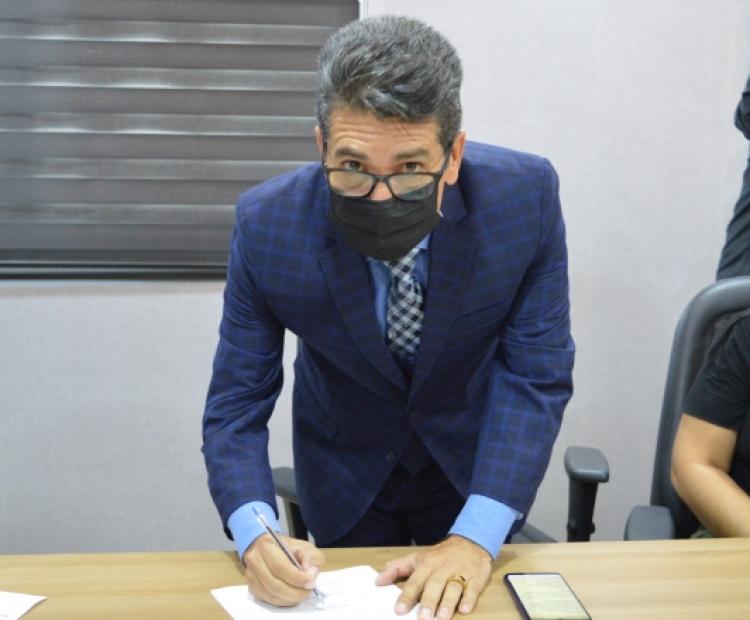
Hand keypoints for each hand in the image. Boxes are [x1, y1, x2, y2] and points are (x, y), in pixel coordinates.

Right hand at [242, 533, 324, 606]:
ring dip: (289, 599)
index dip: (296, 578)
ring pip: (270, 594)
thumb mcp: (304, 546)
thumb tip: (310, 575)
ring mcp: (251, 575)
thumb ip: (310, 558)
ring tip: (302, 594)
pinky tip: (292, 596)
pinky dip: (283, 601)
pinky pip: (268, 599)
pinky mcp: (252, 587)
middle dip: (294, 592)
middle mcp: (254, 559)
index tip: (310, 582)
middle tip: (308, 591)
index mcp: (266, 544)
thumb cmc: (289, 547)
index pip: (280, 566)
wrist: (271, 548)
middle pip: (273, 584)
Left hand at [375, 535, 491, 618]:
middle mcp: (443, 569)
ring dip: (448, 602)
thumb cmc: (439, 556)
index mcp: (427, 564)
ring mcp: (460, 573)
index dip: (407, 596)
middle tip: (423, 618)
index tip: (399, 610)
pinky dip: (469, 599)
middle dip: (429, 601)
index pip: (415, 581)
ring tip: (442, 617)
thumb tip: (378, 581)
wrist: (470, 543)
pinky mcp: (476, 579)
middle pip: (435, 585)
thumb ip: (397, 568)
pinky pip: (473, 589)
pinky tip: (464, 608)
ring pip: (454, 587)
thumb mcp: (417, 558)